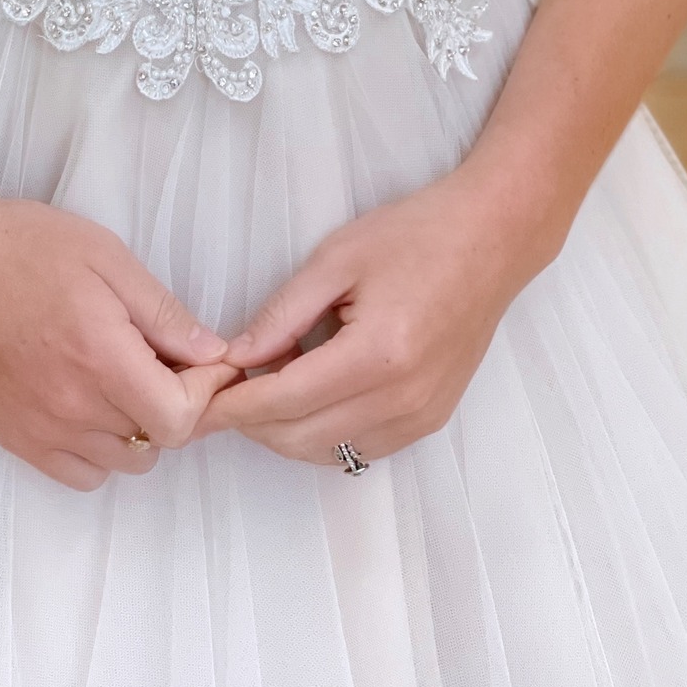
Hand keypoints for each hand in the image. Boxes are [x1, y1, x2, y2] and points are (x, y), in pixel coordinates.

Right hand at [0, 171, 237, 489]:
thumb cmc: (19, 247)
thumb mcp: (106, 257)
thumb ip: (163, 312)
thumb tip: (212, 351)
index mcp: (102, 361)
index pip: (181, 419)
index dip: (204, 390)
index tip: (202, 358)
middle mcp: (73, 409)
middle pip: (158, 442)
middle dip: (176, 403)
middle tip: (164, 359)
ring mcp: (40, 431)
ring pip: (122, 462)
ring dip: (138, 427)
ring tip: (124, 376)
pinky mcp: (13, 438)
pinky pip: (79, 474)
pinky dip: (98, 450)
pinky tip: (90, 403)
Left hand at [197, 169, 533, 466]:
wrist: (493, 239)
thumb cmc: (415, 235)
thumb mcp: (337, 259)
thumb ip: (282, 314)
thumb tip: (235, 358)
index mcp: (377, 355)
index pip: (284, 402)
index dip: (231, 406)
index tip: (193, 403)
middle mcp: (402, 399)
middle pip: (300, 438)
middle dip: (250, 421)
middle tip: (221, 386)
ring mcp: (421, 417)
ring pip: (327, 451)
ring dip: (284, 430)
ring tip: (266, 381)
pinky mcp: (431, 420)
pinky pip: (359, 448)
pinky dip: (322, 432)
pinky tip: (309, 392)